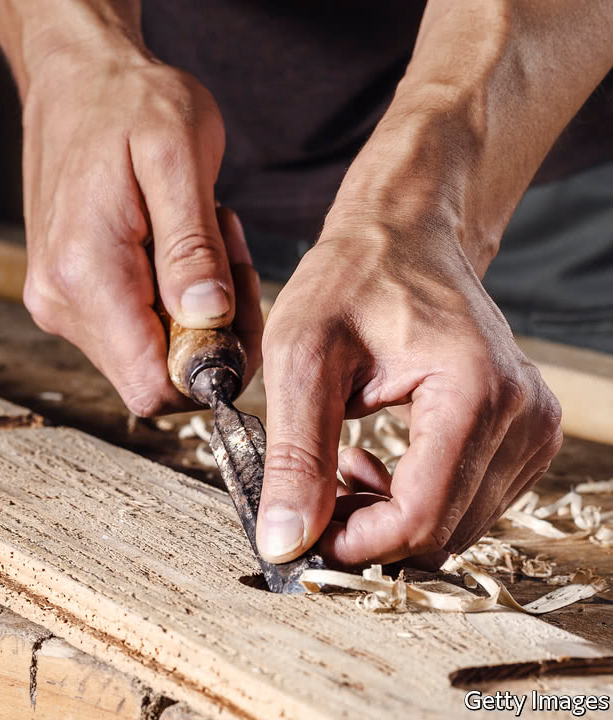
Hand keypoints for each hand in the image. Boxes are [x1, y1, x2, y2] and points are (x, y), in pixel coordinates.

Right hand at [19, 44, 261, 415]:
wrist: (75, 79)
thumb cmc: (130, 103)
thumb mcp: (178, 155)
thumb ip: (192, 246)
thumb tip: (209, 320)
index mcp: (86, 275)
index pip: (153, 385)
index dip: (211, 369)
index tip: (239, 308)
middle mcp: (60, 302)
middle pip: (154, 377)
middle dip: (211, 334)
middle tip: (231, 257)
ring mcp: (57, 302)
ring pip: (145, 355)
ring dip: (192, 314)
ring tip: (205, 235)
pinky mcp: (64, 295)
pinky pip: (129, 329)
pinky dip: (167, 301)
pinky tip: (176, 244)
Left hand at [255, 222, 562, 566]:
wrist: (402, 237)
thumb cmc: (350, 281)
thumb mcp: (301, 358)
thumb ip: (296, 455)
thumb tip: (285, 543)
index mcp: (476, 392)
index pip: (420, 517)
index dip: (354, 544)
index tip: (300, 535)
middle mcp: (523, 416)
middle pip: (441, 532)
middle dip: (366, 532)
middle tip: (309, 492)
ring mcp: (531, 429)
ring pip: (454, 527)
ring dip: (385, 517)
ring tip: (336, 464)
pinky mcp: (523, 437)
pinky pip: (466, 506)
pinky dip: (411, 501)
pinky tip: (369, 461)